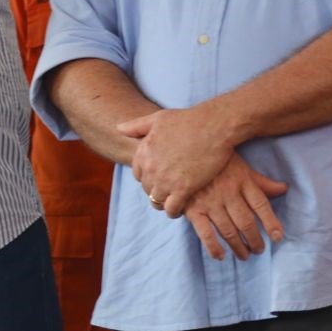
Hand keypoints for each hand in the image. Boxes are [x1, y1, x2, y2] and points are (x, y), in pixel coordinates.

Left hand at [119, 107, 235, 216]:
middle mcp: (151, 167)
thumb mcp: (157, 119)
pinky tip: (179, 210)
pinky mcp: (183, 189)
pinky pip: (171, 208)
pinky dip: (173, 212)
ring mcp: (166, 180)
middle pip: (146, 188)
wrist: (212, 127)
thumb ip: (136, 126)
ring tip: (171, 204)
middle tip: (165, 193)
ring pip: (156, 200)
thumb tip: (118, 128)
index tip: (156, 179)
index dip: (146, 177)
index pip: (137, 173)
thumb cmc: (188, 120)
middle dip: (154, 190)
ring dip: (162, 204)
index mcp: (144, 152)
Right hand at [181, 152, 288, 261]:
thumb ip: (261, 181)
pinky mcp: (192, 208)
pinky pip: (205, 232)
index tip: (277, 237)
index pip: (260, 204)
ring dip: (238, 247)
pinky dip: (213, 247)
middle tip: (258, 250)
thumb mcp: (241, 167)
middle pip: (246, 221)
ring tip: (244, 255)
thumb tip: (284, 188)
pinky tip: (220, 256)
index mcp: (241, 180)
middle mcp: (227, 192)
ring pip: (228, 230)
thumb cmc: (217, 163)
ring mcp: (209, 201)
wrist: (183, 153)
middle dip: (254, 240)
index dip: (271, 222)